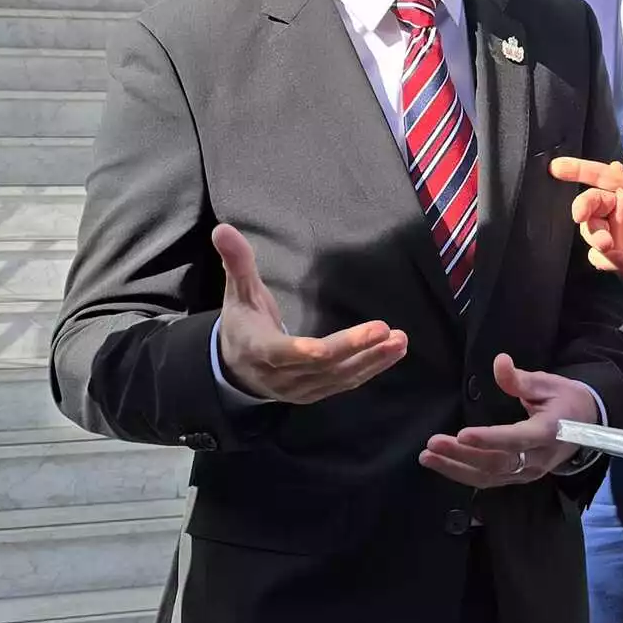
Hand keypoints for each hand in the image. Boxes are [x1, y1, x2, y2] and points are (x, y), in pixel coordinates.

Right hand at [213, 222, 407, 404]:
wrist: (236, 369)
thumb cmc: (243, 323)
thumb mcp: (237, 292)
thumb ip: (236, 262)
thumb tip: (223, 229)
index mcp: (258, 348)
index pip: (280, 353)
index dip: (301, 352)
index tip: (324, 348)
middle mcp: (280, 374)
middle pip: (319, 364)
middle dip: (352, 347)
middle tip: (385, 329)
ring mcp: (299, 388)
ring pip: (338, 377)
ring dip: (371, 360)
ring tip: (400, 341)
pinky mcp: (316, 393)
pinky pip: (345, 383)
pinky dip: (371, 369)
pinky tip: (393, 353)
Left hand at [419, 353, 597, 487]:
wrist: (588, 426)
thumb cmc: (566, 400)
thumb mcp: (549, 384)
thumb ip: (522, 379)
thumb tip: (499, 362)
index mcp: (549, 431)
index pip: (517, 439)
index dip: (490, 439)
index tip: (462, 434)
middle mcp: (538, 458)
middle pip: (498, 462)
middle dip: (463, 455)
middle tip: (432, 444)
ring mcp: (528, 472)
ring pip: (490, 476)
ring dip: (456, 468)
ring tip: (427, 456)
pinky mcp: (519, 477)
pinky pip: (489, 480)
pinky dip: (463, 474)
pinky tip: (441, 464)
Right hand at [549, 157, 622, 301]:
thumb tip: (611, 166)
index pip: (599, 179)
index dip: (577, 171)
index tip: (555, 168)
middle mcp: (619, 214)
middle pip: (588, 206)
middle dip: (582, 210)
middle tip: (584, 218)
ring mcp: (618, 237)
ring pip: (588, 232)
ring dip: (594, 237)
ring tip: (611, 246)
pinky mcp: (618, 262)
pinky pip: (597, 258)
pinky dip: (604, 259)